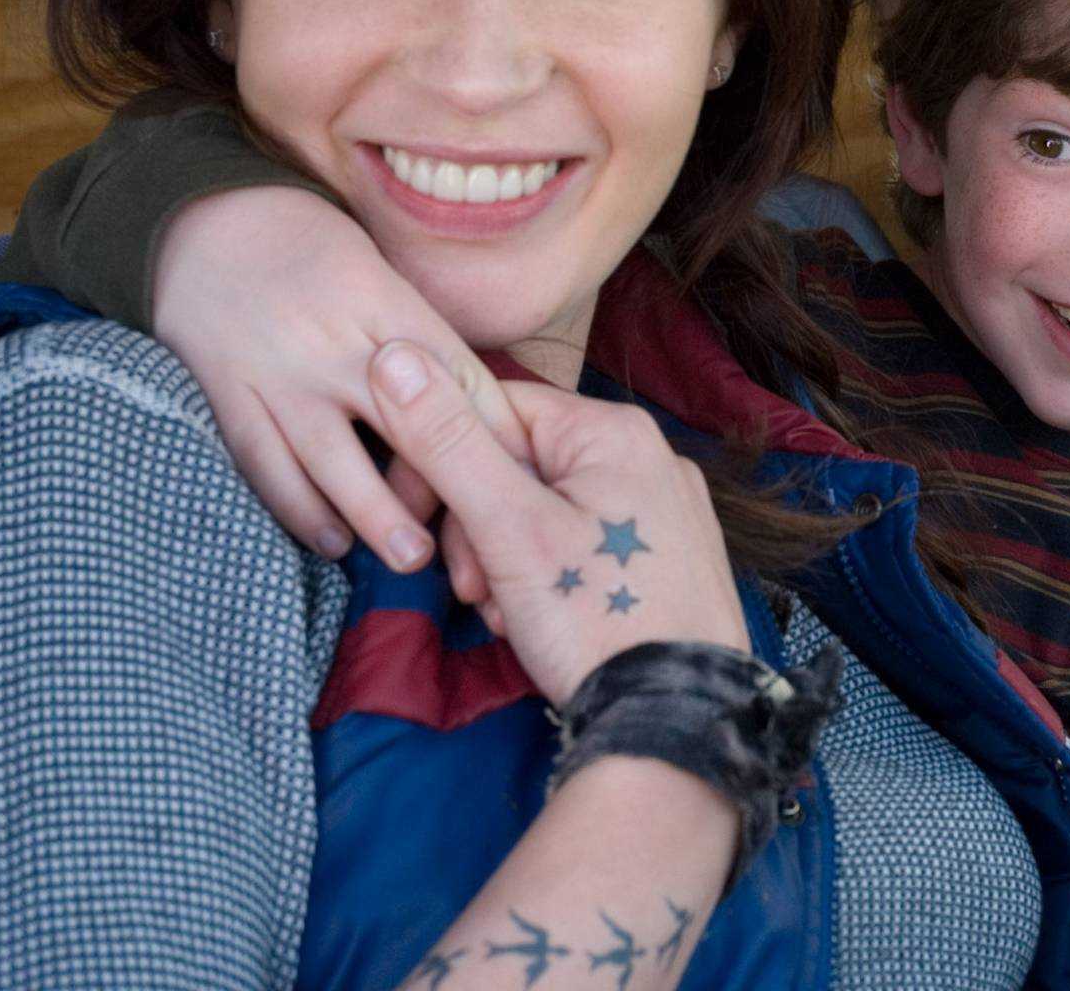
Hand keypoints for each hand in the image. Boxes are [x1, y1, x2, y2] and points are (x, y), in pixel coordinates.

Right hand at [152, 186, 529, 570]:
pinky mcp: (229, 394)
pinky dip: (296, 508)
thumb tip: (494, 415)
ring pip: (332, 455)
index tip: (523, 484)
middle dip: (443, 484)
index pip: (457, 377)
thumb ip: (430, 345)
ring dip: (373, 512)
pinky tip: (330, 540)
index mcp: (389, 305)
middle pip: (402, 422)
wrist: (212, 223)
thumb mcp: (386, 281)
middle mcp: (335, 341)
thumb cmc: (322, 262)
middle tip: (482, 541)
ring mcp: (279, 372)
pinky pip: (264, 462)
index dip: (493, 436)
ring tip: (410, 556)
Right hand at [368, 340, 748, 703]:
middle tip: (469, 587)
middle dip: (476, 526)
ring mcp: (664, 507)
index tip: (413, 520)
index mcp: (613, 431)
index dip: (438, 461)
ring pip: (545, 510)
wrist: (677, 717)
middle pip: (519, 462)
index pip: (493, 407)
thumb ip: (447, 441)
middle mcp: (648, 455)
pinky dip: (547, 578)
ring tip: (504, 611)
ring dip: (504, 559)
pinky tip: (536, 620)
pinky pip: (583, 543)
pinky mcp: (668, 556)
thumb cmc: (595, 618)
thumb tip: (392, 352)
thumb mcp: (506, 527)